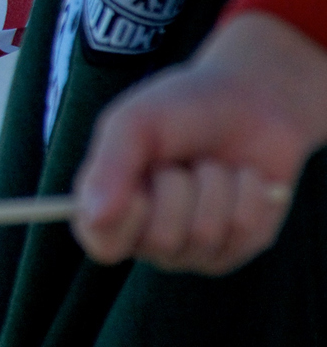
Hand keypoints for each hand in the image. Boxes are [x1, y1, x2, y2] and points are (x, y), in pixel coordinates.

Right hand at [74, 12, 326, 273]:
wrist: (250, 99)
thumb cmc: (180, 109)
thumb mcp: (134, 123)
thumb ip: (108, 167)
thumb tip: (95, 216)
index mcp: (112, 207)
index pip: (104, 246)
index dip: (123, 220)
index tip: (140, 184)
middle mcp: (151, 236)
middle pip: (161, 240)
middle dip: (177, 185)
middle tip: (179, 160)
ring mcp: (197, 247)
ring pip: (205, 235)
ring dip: (214, 184)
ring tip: (211, 163)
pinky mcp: (242, 246)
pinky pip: (245, 230)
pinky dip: (248, 190)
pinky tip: (242, 175)